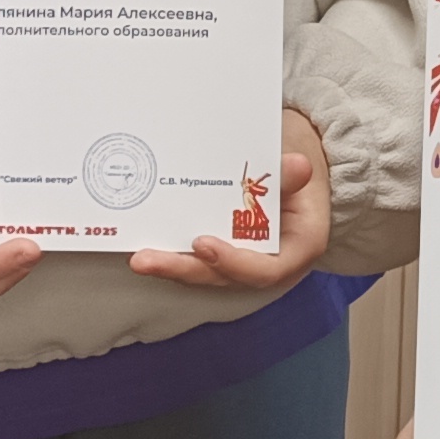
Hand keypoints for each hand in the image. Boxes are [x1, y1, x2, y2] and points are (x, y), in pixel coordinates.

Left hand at [131, 109, 328, 289]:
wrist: (301, 161)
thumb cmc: (301, 164)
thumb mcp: (300, 165)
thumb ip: (291, 175)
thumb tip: (298, 167)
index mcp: (296, 250)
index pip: (264, 271)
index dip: (232, 263)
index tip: (202, 245)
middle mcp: (269, 262)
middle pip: (224, 276)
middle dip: (184, 269)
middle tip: (145, 260)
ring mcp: (245, 258)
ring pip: (207, 271)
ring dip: (171, 265)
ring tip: (138, 257)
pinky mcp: (226, 248)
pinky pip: (200, 257)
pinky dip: (174, 253)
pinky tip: (145, 245)